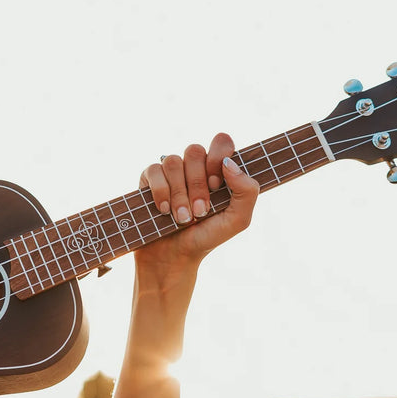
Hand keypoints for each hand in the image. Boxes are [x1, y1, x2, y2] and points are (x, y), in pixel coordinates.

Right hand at [135, 134, 258, 289]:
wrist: (174, 256)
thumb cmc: (207, 237)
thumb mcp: (237, 220)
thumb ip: (247, 192)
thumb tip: (229, 164)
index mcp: (217, 170)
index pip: (221, 141)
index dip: (217, 158)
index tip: (217, 185)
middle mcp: (194, 166)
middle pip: (195, 151)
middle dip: (197, 185)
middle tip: (200, 211)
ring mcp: (171, 171)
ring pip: (173, 162)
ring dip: (179, 194)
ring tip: (182, 218)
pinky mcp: (149, 178)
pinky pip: (154, 170)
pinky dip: (161, 192)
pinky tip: (163, 211)